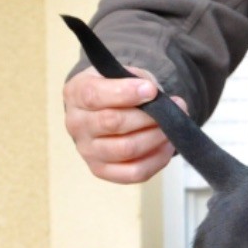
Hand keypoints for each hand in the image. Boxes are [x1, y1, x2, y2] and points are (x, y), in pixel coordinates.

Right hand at [64, 66, 187, 183]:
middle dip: (147, 116)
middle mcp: (76, 124)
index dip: (126, 92)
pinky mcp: (102, 171)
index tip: (151, 90)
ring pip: (126, 149)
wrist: (107, 111)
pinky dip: (157, 159)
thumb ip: (142, 82)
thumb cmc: (118, 91)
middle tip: (169, 110)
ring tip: (170, 127)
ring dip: (156, 137)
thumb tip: (164, 100)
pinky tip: (167, 145)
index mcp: (76, 94)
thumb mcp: (125, 75)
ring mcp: (87, 151)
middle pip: (112, 122)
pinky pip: (134, 172)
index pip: (94, 95)